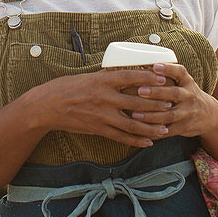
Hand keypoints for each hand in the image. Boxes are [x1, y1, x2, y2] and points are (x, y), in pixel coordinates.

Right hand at [30, 68, 173, 147]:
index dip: (149, 76)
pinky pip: (120, 136)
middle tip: (171, 104)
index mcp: (101, 81)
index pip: (130, 76)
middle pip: (136, 101)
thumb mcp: (87, 77)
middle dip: (156, 104)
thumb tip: (124, 74)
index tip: (164, 76)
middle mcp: (104, 97)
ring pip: (132, 123)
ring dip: (150, 127)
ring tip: (164, 128)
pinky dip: (135, 140)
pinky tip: (147, 142)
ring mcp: (101, 115)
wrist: (46, 106)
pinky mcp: (97, 129)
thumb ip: (106, 78)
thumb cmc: (65, 88)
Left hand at [130, 63, 217, 138]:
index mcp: (187, 82)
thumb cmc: (187, 94)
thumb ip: (168, 74)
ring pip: (170, 115)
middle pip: (174, 94)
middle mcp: (190, 96)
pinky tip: (141, 131)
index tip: (155, 66)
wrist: (209, 115)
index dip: (168, 69)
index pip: (180, 72)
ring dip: (152, 115)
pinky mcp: (184, 127)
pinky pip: (169, 131)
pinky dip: (155, 132)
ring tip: (135, 114)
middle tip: (140, 91)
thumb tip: (141, 64)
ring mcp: (188, 113)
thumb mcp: (183, 82)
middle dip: (157, 93)